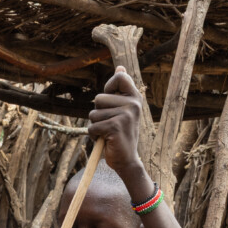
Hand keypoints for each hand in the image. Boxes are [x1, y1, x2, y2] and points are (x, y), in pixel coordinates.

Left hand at [87, 66, 147, 180]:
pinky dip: (94, 135)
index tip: (111, 101)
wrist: (126, 160)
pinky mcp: (116, 126)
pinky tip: (105, 140)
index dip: (109, 86)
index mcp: (135, 97)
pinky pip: (92, 126)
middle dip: (97, 113)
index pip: (120, 76)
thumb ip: (119, 89)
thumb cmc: (119, 134)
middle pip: (99, 97)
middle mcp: (133, 104)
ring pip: (93, 113)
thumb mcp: (121, 109)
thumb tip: (120, 66)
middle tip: (109, 124)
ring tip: (108, 133)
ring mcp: (126, 115)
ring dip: (95, 125)